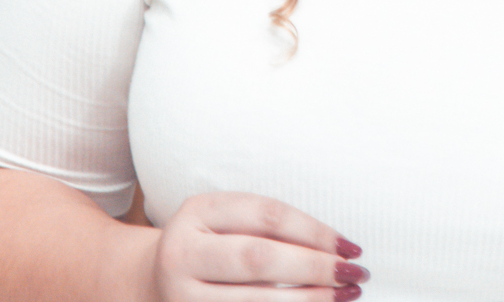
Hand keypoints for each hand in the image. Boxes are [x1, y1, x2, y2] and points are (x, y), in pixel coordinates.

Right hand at [151, 191, 366, 301]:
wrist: (150, 280)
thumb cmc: (210, 246)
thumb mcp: (227, 222)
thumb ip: (269, 229)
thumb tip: (336, 248)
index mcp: (198, 211)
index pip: (266, 215)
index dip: (313, 231)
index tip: (349, 245)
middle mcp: (183, 252)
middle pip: (259, 258)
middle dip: (313, 267)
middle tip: (352, 273)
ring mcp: (181, 295)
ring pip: (254, 301)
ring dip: (306, 300)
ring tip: (342, 296)